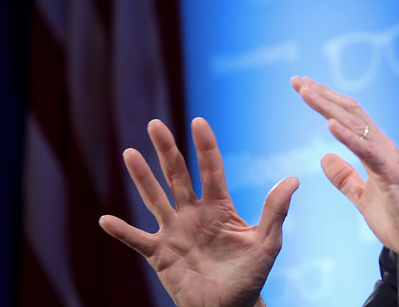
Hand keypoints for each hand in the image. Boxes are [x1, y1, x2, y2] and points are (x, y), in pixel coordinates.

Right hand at [98, 118, 298, 306]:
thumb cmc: (250, 275)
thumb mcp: (266, 243)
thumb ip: (274, 211)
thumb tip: (292, 179)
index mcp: (219, 206)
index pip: (211, 169)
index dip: (205, 146)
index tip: (198, 122)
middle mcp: (193, 213)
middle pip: (177, 175)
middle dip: (167, 150)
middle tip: (155, 124)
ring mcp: (175, 232)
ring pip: (155, 199)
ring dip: (142, 178)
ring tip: (129, 154)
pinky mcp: (160, 255)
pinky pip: (138, 240)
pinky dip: (122, 231)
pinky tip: (105, 220)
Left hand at [291, 77, 398, 269]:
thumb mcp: (362, 197)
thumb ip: (345, 177)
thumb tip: (324, 157)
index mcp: (375, 151)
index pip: (347, 117)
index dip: (324, 101)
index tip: (302, 88)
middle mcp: (382, 146)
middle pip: (349, 112)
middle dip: (322, 94)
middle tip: (297, 81)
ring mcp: (387, 157)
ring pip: (355, 123)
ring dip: (328, 106)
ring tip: (306, 92)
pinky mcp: (390, 173)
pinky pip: (366, 150)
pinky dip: (347, 135)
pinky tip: (329, 124)